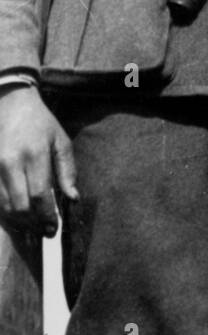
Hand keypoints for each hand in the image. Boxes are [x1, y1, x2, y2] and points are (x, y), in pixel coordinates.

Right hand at [0, 86, 77, 236]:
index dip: (47, 216)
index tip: (54, 228)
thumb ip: (67, 170)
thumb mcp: (61, 141)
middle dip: (33, 224)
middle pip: (20, 206)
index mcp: (35, 154)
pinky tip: (17, 215)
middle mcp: (12, 162)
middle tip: (44, 231)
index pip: (40, 195)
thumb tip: (73, 198)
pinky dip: (6, 212)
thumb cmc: (41, 124)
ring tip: (32, 226)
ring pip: (4, 207)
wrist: (10, 104)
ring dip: (18, 222)